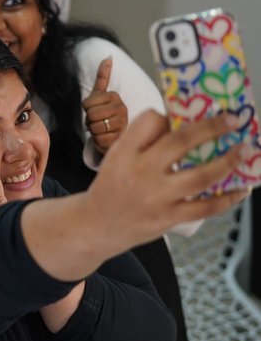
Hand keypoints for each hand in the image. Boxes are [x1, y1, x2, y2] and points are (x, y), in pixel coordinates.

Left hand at [82, 56, 127, 153]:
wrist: (115, 136)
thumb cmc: (105, 114)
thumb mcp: (101, 95)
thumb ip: (103, 77)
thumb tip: (108, 56)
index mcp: (115, 96)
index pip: (86, 104)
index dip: (86, 109)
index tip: (95, 110)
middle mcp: (122, 108)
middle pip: (90, 115)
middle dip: (89, 121)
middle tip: (98, 121)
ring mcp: (122, 124)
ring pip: (94, 127)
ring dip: (94, 131)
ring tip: (102, 129)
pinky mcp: (120, 139)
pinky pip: (99, 139)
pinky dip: (98, 141)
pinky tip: (105, 138)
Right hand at [85, 109, 249, 254]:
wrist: (97, 226)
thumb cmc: (112, 186)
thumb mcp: (116, 157)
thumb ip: (144, 141)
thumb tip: (186, 124)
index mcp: (124, 152)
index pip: (151, 120)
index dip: (169, 114)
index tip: (184, 114)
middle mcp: (141, 172)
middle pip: (181, 142)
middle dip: (212, 127)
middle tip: (234, 120)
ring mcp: (157, 197)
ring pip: (201, 176)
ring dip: (228, 161)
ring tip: (244, 150)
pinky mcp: (169, 218)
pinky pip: (206, 207)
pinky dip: (228, 198)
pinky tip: (241, 189)